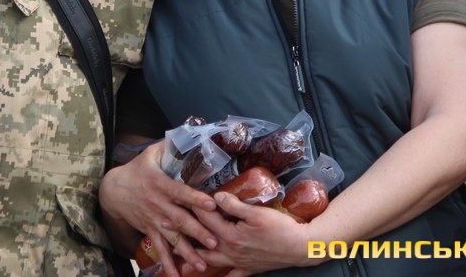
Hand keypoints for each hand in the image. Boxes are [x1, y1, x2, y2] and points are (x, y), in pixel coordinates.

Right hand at [99, 140, 217, 274]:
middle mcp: (159, 205)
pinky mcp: (151, 231)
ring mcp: (155, 221)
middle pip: (181, 220)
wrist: (114, 190)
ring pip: (173, 239)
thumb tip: (191, 133)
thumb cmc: (138, 169)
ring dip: (187, 252)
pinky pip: (161, 250)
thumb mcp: (152, 154)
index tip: (212, 204)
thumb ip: (171, 146)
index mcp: (161, 184)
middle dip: (198, 232)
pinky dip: (168, 264)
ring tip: (202, 265)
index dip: (195, 198)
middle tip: (214, 241)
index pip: (181, 192)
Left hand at [186, 192, 310, 272]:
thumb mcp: (257, 213)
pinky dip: (220, 276)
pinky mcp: (248, 268)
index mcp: (231, 235)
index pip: (207, 217)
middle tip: (165, 224)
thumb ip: (235, 205)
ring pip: (210, 260)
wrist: (301, 248)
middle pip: (202, 239)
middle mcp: (230, 250)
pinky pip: (230, 276)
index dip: (192, 205)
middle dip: (184, 231)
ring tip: (175, 257)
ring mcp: (238, 261)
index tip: (177, 197)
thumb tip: (216, 196)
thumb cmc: (281, 228)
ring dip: (193, 257)